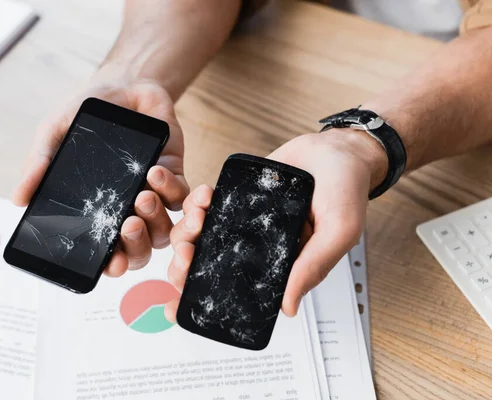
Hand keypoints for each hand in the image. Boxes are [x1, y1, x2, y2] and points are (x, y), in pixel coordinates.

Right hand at [12, 68, 188, 276]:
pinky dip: (170, 188)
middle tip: (127, 224)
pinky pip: (181, 196)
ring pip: (165, 227)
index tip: (112, 264)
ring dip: (154, 218)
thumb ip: (41, 165)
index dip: (114, 264)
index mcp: (100, 210)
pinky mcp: (174, 175)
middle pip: (141, 247)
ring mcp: (154, 194)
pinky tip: (154, 169)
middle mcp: (128, 209)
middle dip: (137, 244)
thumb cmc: (86, 114)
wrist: (121, 85)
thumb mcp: (56, 135)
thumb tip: (18, 199)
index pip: (110, 251)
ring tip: (140, 196)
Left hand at [164, 130, 386, 320]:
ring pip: (203, 235)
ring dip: (188, 230)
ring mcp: (245, 221)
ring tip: (197, 217)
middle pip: (210, 265)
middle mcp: (258, 246)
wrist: (339, 148)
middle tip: (186, 254)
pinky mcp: (238, 195)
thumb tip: (287, 308)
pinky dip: (198, 202)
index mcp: (279, 264)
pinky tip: (204, 196)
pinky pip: (209, 205)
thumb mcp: (338, 233)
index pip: (238, 291)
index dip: (206, 298)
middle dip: (187, 264)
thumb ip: (313, 267)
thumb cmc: (346, 192)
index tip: (180, 302)